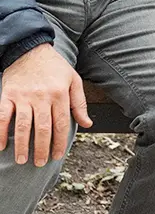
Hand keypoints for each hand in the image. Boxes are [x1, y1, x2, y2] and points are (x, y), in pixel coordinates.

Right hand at [0, 44, 91, 165]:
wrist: (31, 50)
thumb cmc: (55, 66)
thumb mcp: (73, 80)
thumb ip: (80, 103)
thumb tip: (87, 123)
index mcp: (60, 93)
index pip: (61, 123)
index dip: (60, 142)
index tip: (57, 155)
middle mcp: (43, 96)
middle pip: (42, 128)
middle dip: (41, 148)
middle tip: (39, 163)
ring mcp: (24, 96)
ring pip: (23, 126)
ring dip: (22, 145)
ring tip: (22, 160)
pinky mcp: (8, 95)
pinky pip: (3, 117)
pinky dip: (2, 133)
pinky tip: (2, 146)